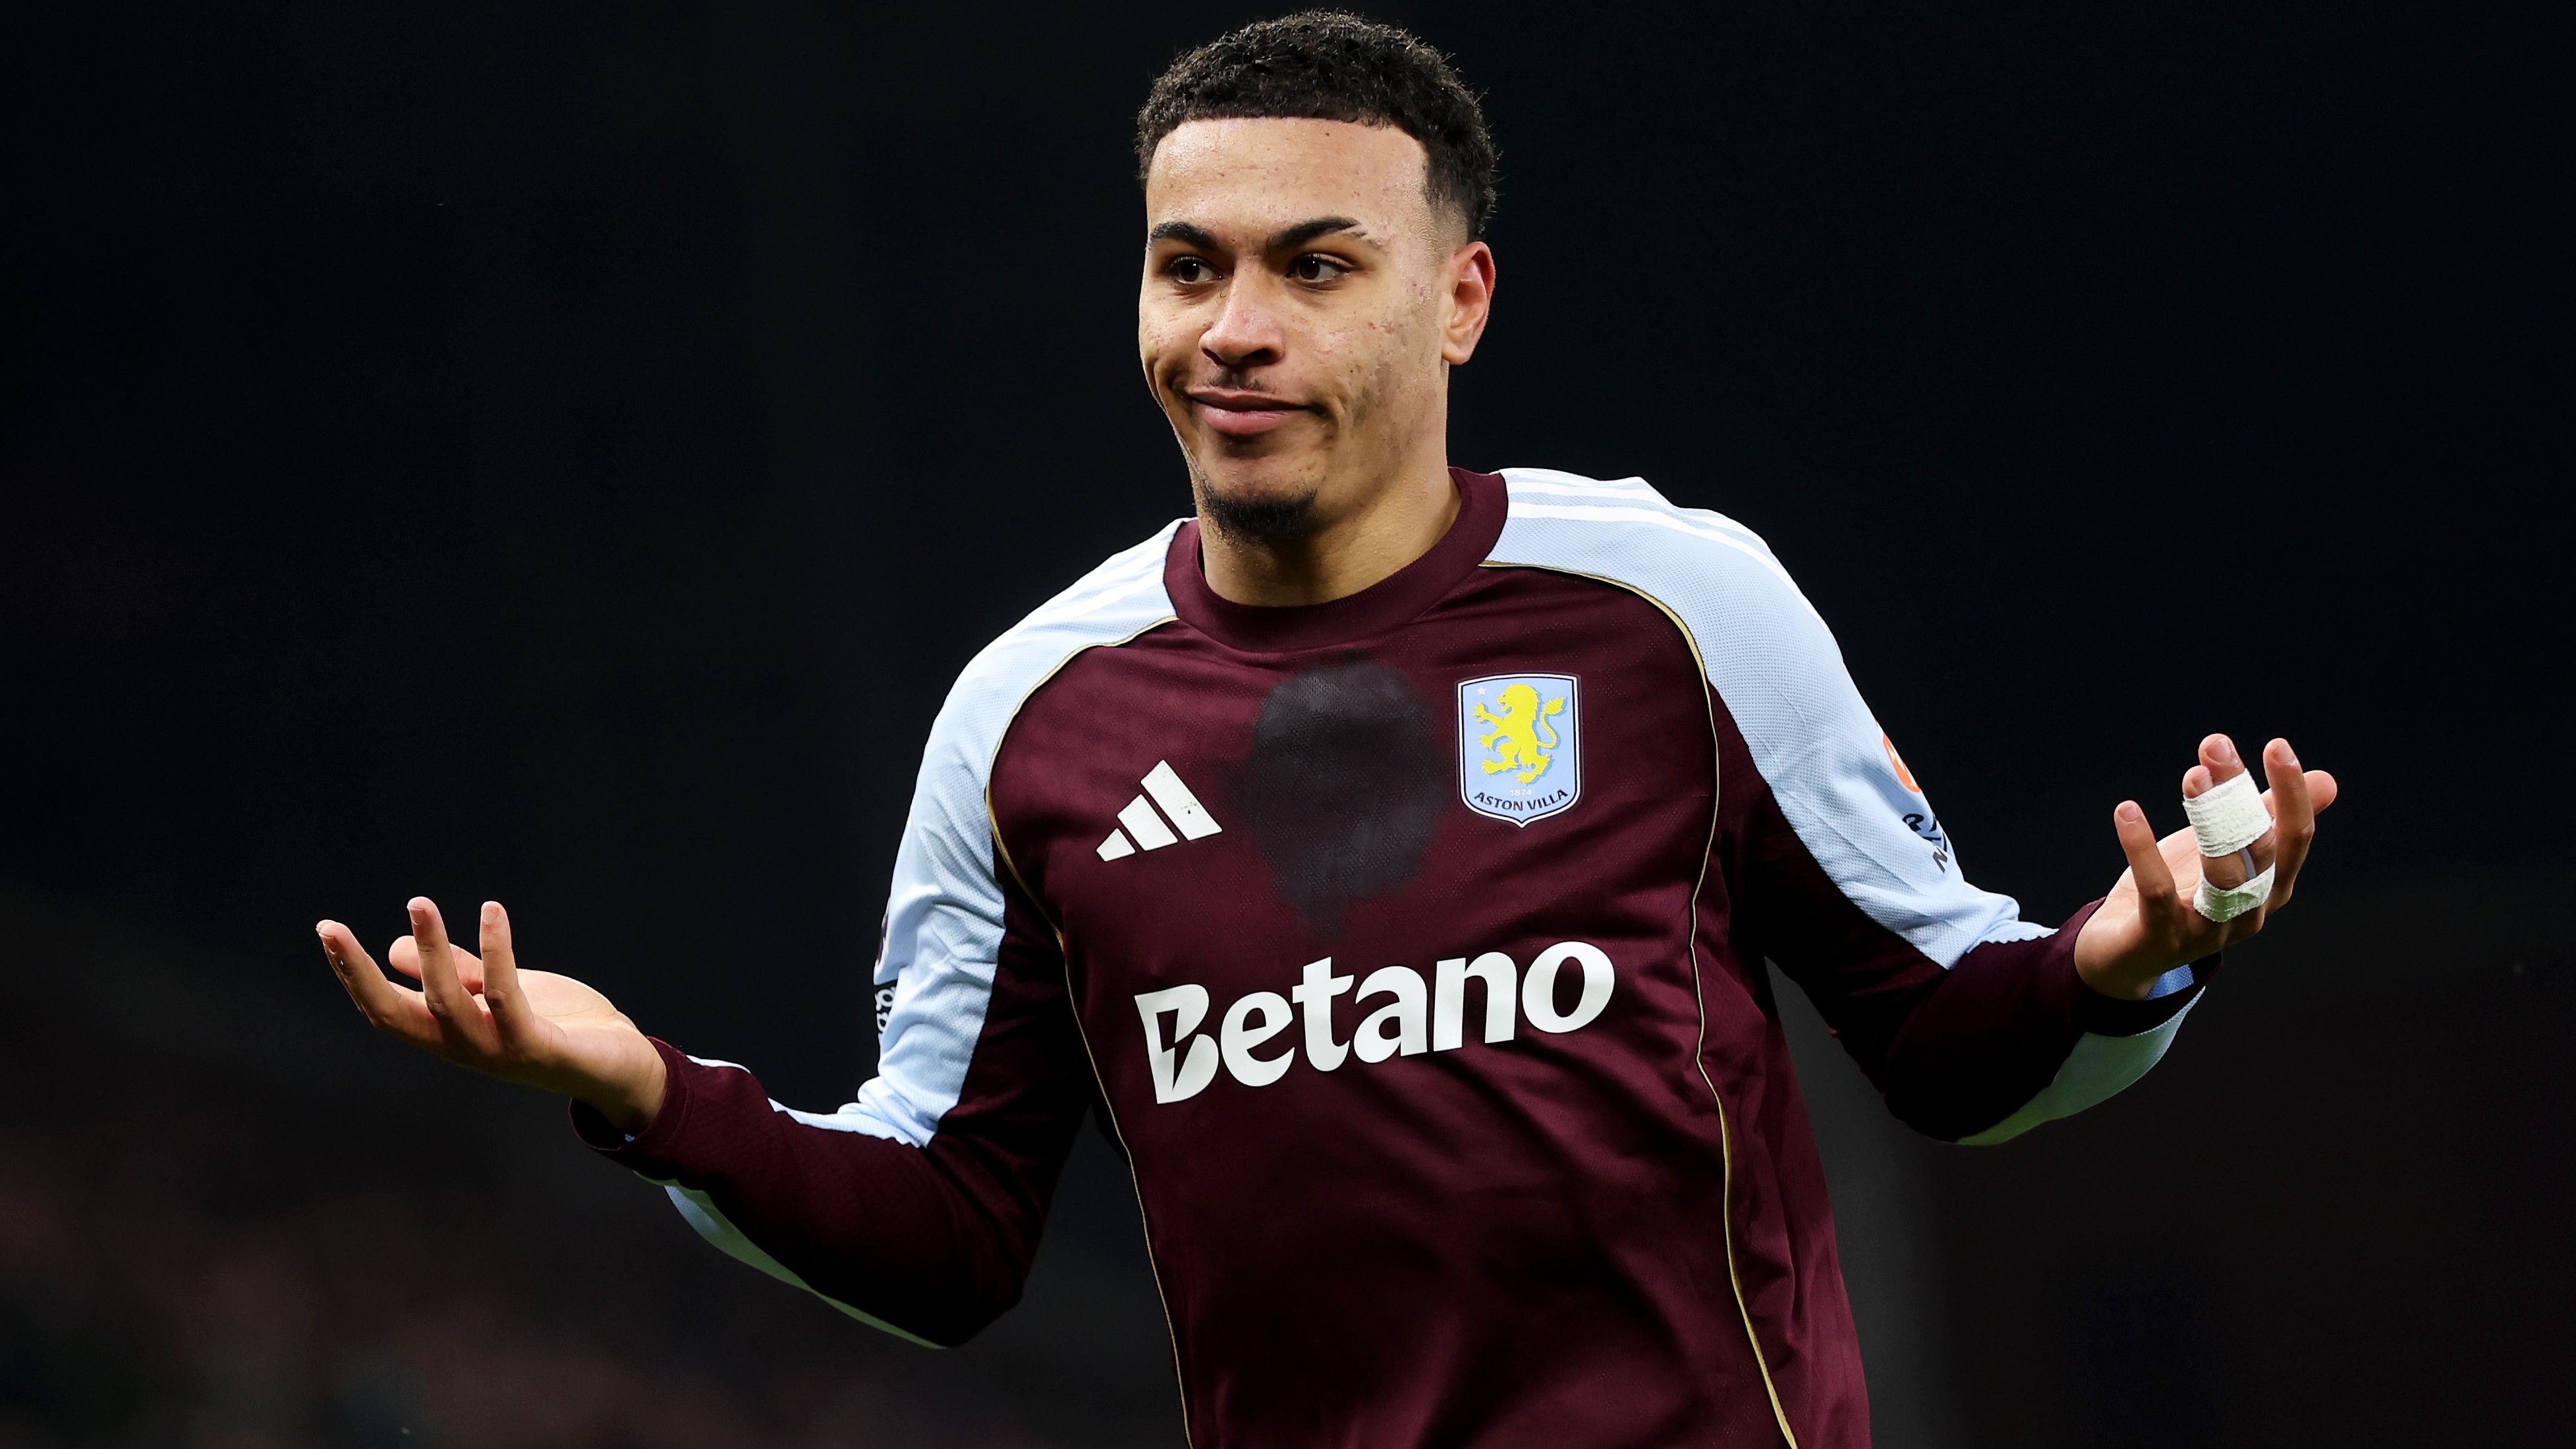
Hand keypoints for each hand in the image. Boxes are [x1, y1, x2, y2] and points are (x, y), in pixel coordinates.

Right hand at [317, 898, 666, 1133]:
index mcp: (448, 1035)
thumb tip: (397, 947)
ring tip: (418, 902)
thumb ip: (457, 972)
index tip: (326, 929)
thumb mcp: (496, 993)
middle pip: (396, 1014)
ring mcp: (496, 1051)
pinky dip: (496, 952)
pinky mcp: (536, 1047)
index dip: (352, 974)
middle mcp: (462, 1049)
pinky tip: (491, 912)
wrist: (618, 1065)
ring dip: (431, 951)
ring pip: (447, 1002)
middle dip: (359, 973)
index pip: (385, 1008)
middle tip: (330, 927)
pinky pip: (508, 997)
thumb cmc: (557, 1027)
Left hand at [2073, 735, 2338, 1000]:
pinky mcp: (2160, 937)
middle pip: (2259, 850)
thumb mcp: (2229, 851)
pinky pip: (2157, 891)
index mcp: (2271, 888)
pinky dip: (2142, 849)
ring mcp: (2207, 930)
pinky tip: (2127, 810)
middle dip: (2241, 794)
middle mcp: (2248, 912)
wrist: (2124, 954)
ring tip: (2193, 774)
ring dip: (2210, 820)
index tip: (2277, 746)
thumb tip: (2328, 781)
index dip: (2291, 793)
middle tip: (2216, 745)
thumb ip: (2271, 818)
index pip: (2294, 838)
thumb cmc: (2183, 892)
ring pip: (2223, 875)